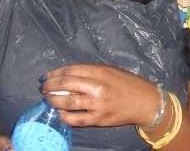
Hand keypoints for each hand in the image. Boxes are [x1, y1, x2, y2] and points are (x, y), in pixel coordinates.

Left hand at [41, 64, 160, 127]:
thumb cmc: (127, 84)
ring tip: (48, 99)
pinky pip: (76, 119)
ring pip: (68, 101)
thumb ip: (90, 72)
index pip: (70, 70)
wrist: (145, 102)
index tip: (46, 76)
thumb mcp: (110, 70)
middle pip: (66, 84)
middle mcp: (97, 86)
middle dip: (50, 86)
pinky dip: (64, 116)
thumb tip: (67, 75)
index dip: (55, 73)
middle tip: (43, 88)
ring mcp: (98, 104)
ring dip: (54, 100)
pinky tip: (60, 113)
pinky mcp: (99, 119)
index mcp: (100, 71)